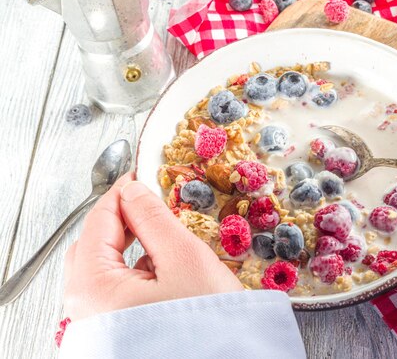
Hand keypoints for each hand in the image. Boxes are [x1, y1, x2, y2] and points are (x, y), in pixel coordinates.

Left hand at [63, 173, 241, 320]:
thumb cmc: (205, 323)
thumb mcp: (184, 259)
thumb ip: (153, 218)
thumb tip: (133, 190)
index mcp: (94, 287)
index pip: (98, 221)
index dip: (121, 192)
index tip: (140, 174)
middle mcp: (85, 308)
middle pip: (92, 244)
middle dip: (120, 219)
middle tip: (150, 203)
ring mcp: (99, 321)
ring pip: (102, 267)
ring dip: (127, 244)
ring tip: (159, 235)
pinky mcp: (115, 329)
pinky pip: (113, 288)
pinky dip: (132, 269)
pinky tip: (159, 267)